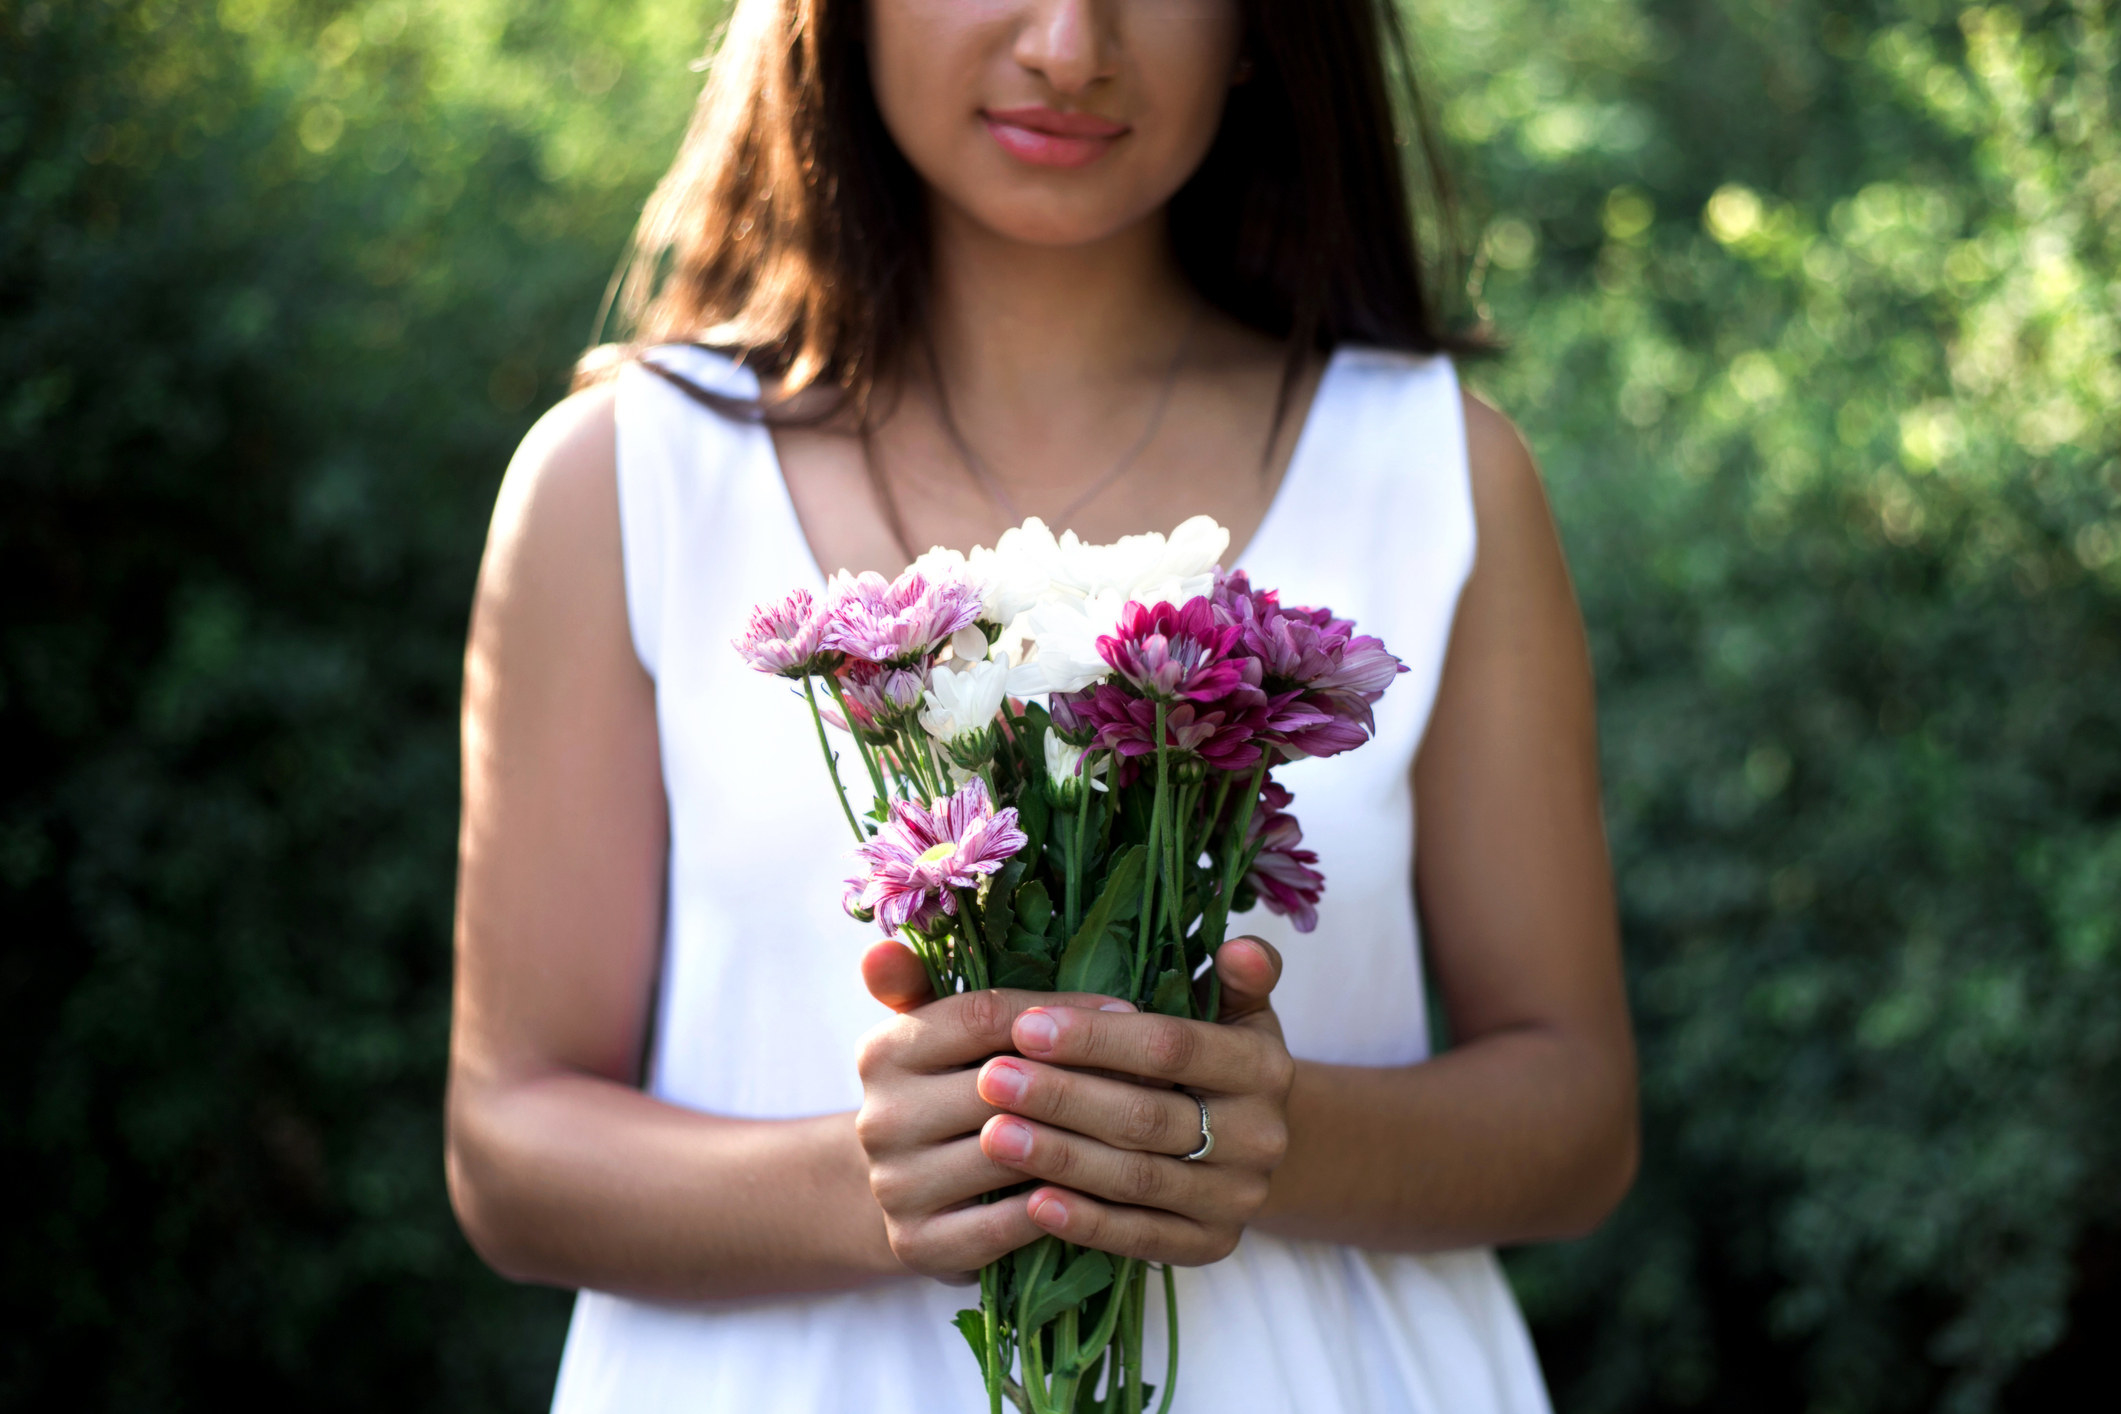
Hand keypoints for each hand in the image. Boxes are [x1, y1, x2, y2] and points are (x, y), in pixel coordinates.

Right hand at [852, 959, 1134, 1281]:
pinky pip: (1009, 1223)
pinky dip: (1063, 1204)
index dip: (1061, 1014)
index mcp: (884, 1051)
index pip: (984, 1016)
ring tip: (1148, 1126)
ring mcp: (896, 1185)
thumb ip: (928, 980)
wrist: (906, 1190)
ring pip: (1013, 1152)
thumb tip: (880, 949)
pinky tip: (1110, 1189)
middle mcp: (879, 1118)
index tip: (1128, 1012)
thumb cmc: (947, 1091)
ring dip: (1087, 1140)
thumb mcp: (936, 1032)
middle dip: (1087, 1075)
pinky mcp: (919, 1244)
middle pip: (1004, 1084)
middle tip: (1159, 1072)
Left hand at [974, 938, 1292, 1266]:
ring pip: (1137, 1179)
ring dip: (1061, 1158)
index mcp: (1265, 1066)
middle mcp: (1261, 1136)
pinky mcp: (1213, 1247)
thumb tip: (1238, 948)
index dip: (1097, 1038)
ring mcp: (1238, 1198)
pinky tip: (1030, 1202)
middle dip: (1063, 1097)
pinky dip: (1085, 1222)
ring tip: (994, 1136)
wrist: (1248, 1143)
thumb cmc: (1216, 1058)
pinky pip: (1141, 1238)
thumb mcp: (1237, 1010)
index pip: (1173, 1047)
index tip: (1026, 1027)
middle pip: (1147, 1116)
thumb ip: (1238, 975)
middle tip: (990, 1079)